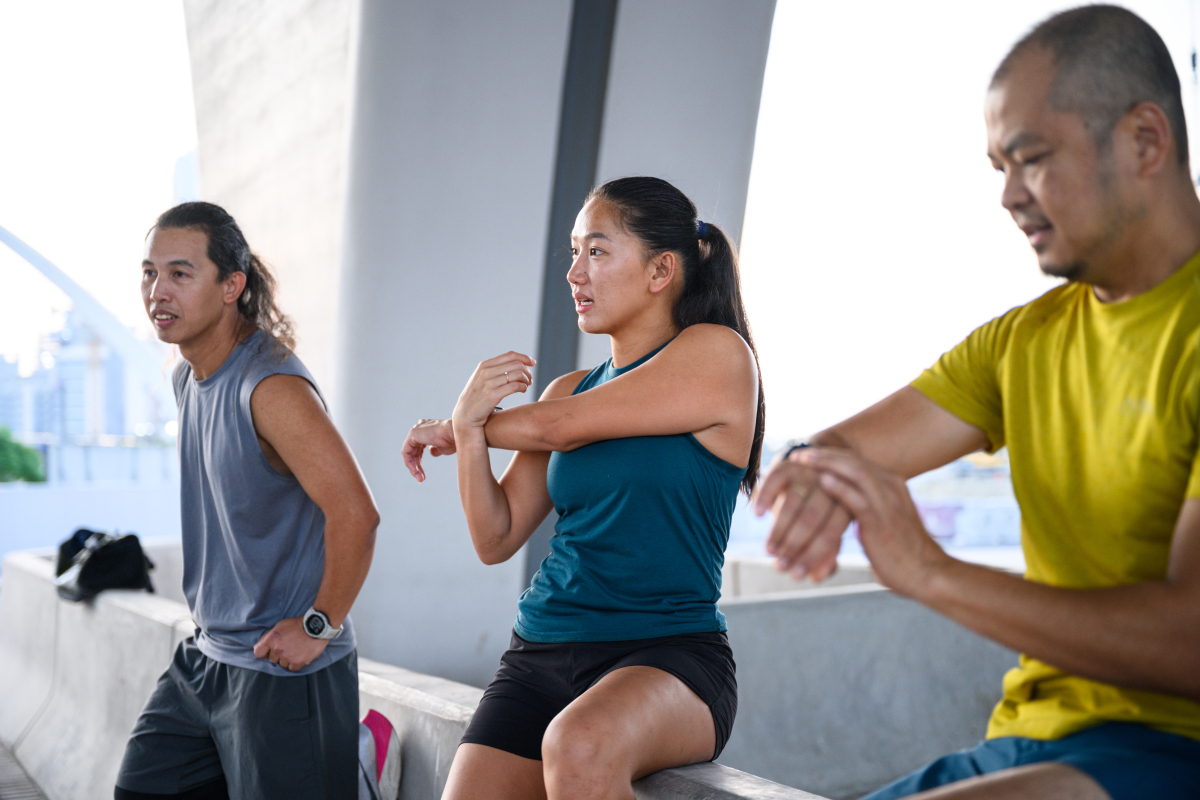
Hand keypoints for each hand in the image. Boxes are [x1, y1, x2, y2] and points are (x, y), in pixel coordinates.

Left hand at [253, 617, 328, 671]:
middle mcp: (277, 649)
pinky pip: (292, 668)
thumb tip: (262, 646)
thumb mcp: (280, 625)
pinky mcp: (297, 662)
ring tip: (296, 650)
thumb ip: (269, 636)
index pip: (258, 652)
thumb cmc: (298, 624)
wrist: (316, 626)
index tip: (268, 652)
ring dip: (287, 660)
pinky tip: (300, 655)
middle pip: (272, 659)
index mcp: (271, 639)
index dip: (264, 652)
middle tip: (288, 647)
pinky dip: (295, 663)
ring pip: (282, 664)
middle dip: (278, 655)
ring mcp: (287, 657)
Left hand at [402, 418, 455, 480]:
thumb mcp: (443, 448)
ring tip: (420, 478)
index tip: (424, 475)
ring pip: (409, 453)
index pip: (419, 448)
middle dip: (417, 466)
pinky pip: (406, 452)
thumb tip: (431, 452)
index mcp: (428, 430)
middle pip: (414, 451)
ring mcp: (416, 430)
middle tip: (422, 478)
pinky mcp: (413, 434)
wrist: (457, 434)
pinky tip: (415, 471)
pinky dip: (409, 463)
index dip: (420, 462)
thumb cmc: (454, 440)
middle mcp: (421, 428)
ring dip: (414, 467)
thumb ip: (435, 449)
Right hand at [452, 352, 534, 431]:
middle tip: (530, 379)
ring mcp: (488, 383)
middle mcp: (486, 372)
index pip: (510, 355)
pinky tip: (523, 390)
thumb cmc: (477, 397)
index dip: (524, 358)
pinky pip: (515, 387)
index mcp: (484, 365)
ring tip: (527, 385)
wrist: (465, 415)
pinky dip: (523, 387)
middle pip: (516, 364)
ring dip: (526, 380)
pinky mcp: (492, 395)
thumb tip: (517, 363)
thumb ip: (495, 369)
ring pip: (517, 374)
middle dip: (527, 371)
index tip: (533, 363)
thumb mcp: (482, 378)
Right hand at [752, 449, 849, 580]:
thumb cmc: (818, 512)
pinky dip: (765, 497)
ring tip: (769, 550)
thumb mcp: (827, 531)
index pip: (831, 533)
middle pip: (812, 519)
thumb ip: (825, 554)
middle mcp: (832, 485)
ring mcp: (811, 471)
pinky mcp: (790, 463)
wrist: (809, 473)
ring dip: (779, 529)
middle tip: (780, 568)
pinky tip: (758, 515)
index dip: (813, 556)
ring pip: (794, 502)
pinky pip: (775, 479)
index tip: (796, 576)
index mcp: (847, 504)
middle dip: (794, 546)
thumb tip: (818, 576)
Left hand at [798, 447, 950, 597]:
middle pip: (854, 461)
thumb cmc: (903, 553)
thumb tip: (850, 507)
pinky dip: (839, 488)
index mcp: (893, 486)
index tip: (809, 455)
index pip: (858, 461)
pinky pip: (858, 499)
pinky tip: (822, 481)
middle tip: (799, 453)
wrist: (928, 574)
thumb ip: (871, 510)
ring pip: (856, 473)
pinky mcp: (881, 523)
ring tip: (805, 460)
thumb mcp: (887, 522)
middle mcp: (892, 488)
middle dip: (825, 455)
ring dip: (828, 464)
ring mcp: (888, 504)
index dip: (832, 456)